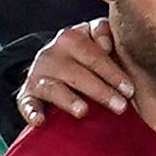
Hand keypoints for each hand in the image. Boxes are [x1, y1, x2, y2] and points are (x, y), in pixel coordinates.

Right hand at [15, 18, 132, 125]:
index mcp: (72, 37)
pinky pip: (26, 103)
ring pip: (53, 87)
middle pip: (76, 71)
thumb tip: (108, 44)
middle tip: (120, 107)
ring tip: (83, 112)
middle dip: (99, 90)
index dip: (111, 71)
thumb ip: (106, 34)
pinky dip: (31, 111)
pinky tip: (39, 121)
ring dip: (68, 99)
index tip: (129, 90)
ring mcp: (38, 74)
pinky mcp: (27, 94)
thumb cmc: (89, 60)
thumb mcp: (99, 43)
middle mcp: (52, 53)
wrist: (59, 72)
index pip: (92, 53)